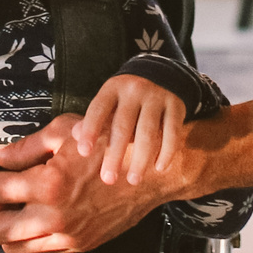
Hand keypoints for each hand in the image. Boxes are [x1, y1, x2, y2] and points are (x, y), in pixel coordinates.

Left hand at [0, 115, 174, 252]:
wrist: (150, 175)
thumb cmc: (109, 145)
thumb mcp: (64, 133)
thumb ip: (25, 149)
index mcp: (46, 184)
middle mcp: (52, 217)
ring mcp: (66, 236)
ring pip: (15, 246)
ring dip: (6, 227)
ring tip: (18, 204)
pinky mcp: (78, 246)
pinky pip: (39, 249)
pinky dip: (29, 235)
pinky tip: (38, 213)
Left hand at [72, 75, 186, 186]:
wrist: (163, 72)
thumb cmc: (129, 96)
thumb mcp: (110, 100)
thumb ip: (95, 119)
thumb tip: (75, 135)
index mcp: (113, 89)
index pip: (98, 110)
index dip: (90, 131)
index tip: (84, 152)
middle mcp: (134, 91)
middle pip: (123, 126)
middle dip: (115, 155)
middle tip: (108, 179)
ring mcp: (157, 97)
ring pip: (148, 133)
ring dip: (140, 160)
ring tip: (133, 179)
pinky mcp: (177, 106)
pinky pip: (172, 133)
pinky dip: (166, 153)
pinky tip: (159, 168)